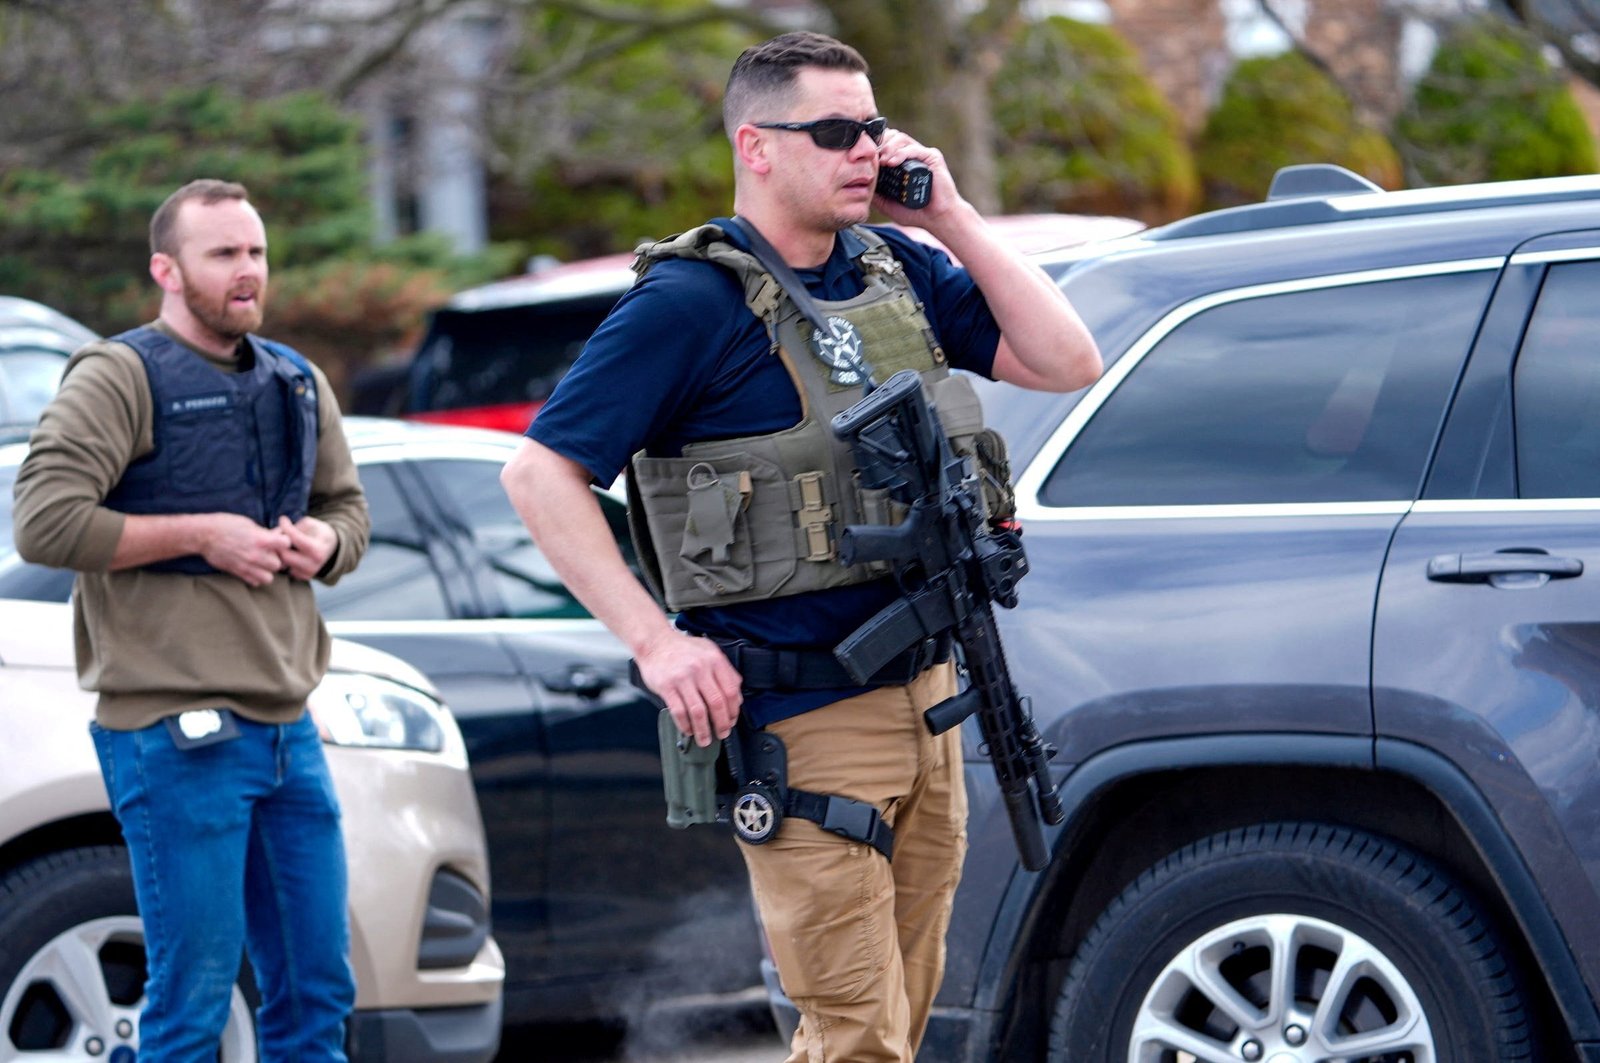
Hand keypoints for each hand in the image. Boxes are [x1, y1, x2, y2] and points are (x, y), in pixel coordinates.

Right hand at [198, 513, 292, 586]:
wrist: (203, 535)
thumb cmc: (225, 524)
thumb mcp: (248, 523)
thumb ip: (264, 533)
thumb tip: (278, 536)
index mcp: (260, 539)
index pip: (286, 544)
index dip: (284, 542)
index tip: (279, 540)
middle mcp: (255, 555)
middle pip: (278, 564)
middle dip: (276, 559)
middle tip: (270, 553)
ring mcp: (246, 566)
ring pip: (269, 578)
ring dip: (267, 571)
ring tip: (262, 563)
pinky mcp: (237, 573)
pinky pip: (255, 582)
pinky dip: (256, 577)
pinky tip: (253, 568)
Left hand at [276, 515, 337, 580]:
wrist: (331, 546)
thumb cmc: (319, 533)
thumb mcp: (312, 524)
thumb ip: (296, 526)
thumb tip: (278, 530)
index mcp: (318, 550)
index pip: (295, 538)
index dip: (286, 527)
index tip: (283, 519)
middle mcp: (314, 564)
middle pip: (285, 555)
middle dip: (279, 544)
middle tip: (278, 534)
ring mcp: (309, 573)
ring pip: (283, 563)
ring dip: (281, 552)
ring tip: (283, 543)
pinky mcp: (303, 577)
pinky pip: (286, 569)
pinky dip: (286, 561)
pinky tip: (289, 552)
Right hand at [634, 630, 743, 747]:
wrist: (655, 642)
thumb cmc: (683, 649)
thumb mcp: (709, 651)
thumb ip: (725, 671)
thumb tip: (736, 697)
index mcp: (714, 660)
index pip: (731, 691)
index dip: (734, 711)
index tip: (732, 720)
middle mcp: (700, 668)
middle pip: (717, 704)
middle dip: (721, 724)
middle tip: (722, 733)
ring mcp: (682, 678)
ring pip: (698, 712)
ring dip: (704, 730)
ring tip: (705, 739)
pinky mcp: (667, 686)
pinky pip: (679, 711)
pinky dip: (685, 725)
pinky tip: (688, 730)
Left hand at [873, 129, 962, 226]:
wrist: (937, 219)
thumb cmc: (916, 213)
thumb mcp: (888, 204)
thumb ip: (876, 194)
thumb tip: (859, 187)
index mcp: (902, 162)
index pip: (886, 143)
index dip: (874, 146)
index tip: (864, 157)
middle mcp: (912, 155)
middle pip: (892, 136)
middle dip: (880, 143)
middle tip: (872, 157)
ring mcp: (922, 155)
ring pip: (902, 139)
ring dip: (888, 147)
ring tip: (881, 161)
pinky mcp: (932, 157)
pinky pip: (914, 149)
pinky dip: (901, 153)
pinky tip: (892, 162)